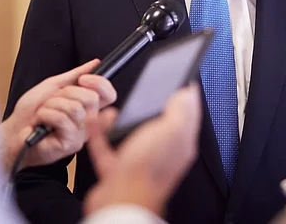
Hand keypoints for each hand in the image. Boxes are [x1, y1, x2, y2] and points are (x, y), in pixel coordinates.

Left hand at [0, 60, 116, 171]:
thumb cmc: (30, 111)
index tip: (82, 79)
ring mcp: (81, 134)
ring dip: (52, 105)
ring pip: (75, 108)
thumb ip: (75, 75)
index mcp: (88, 107)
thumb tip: (95, 63)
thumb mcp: (53, 86)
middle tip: (52, 100)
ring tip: (43, 112)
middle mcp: (88, 121)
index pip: (109, 95)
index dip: (100, 84)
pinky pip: (63, 120)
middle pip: (92, 99)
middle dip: (66, 93)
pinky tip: (40, 122)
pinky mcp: (71, 144)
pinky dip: (46, 115)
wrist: (13, 131)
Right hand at [83, 83, 201, 216]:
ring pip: (131, 134)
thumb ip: (179, 112)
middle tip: (145, 89)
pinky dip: (100, 135)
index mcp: (178, 145)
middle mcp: (160, 153)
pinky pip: (107, 147)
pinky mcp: (116, 169)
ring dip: (122, 119)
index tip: (181, 80)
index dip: (185, 97)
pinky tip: (96, 122)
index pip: (187, 116)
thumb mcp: (168, 132)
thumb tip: (189, 94)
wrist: (117, 203)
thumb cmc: (145, 171)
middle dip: (151, 106)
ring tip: (116, 105)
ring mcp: (138, 161)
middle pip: (158, 123)